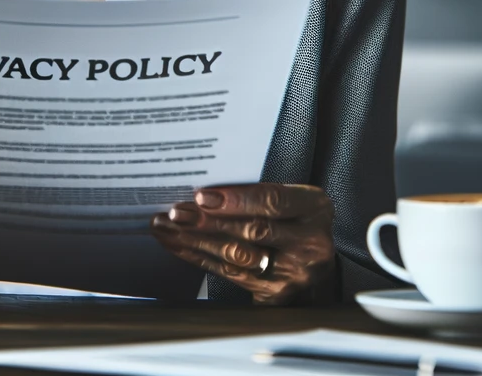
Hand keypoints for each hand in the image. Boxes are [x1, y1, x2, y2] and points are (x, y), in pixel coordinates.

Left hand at [150, 183, 336, 304]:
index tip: (201, 196)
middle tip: (175, 213)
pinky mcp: (277, 295)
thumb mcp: (289, 197)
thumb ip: (257, 191)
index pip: (272, 202)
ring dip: (195, 241)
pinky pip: (231, 276)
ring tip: (167, 228)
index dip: (235, 199)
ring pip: (237, 256)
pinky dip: (201, 259)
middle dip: (207, 222)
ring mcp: (295, 274)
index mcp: (313, 208)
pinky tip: (180, 247)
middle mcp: (310, 244)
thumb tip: (204, 187)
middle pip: (251, 231)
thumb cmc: (292, 217)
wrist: (313, 257)